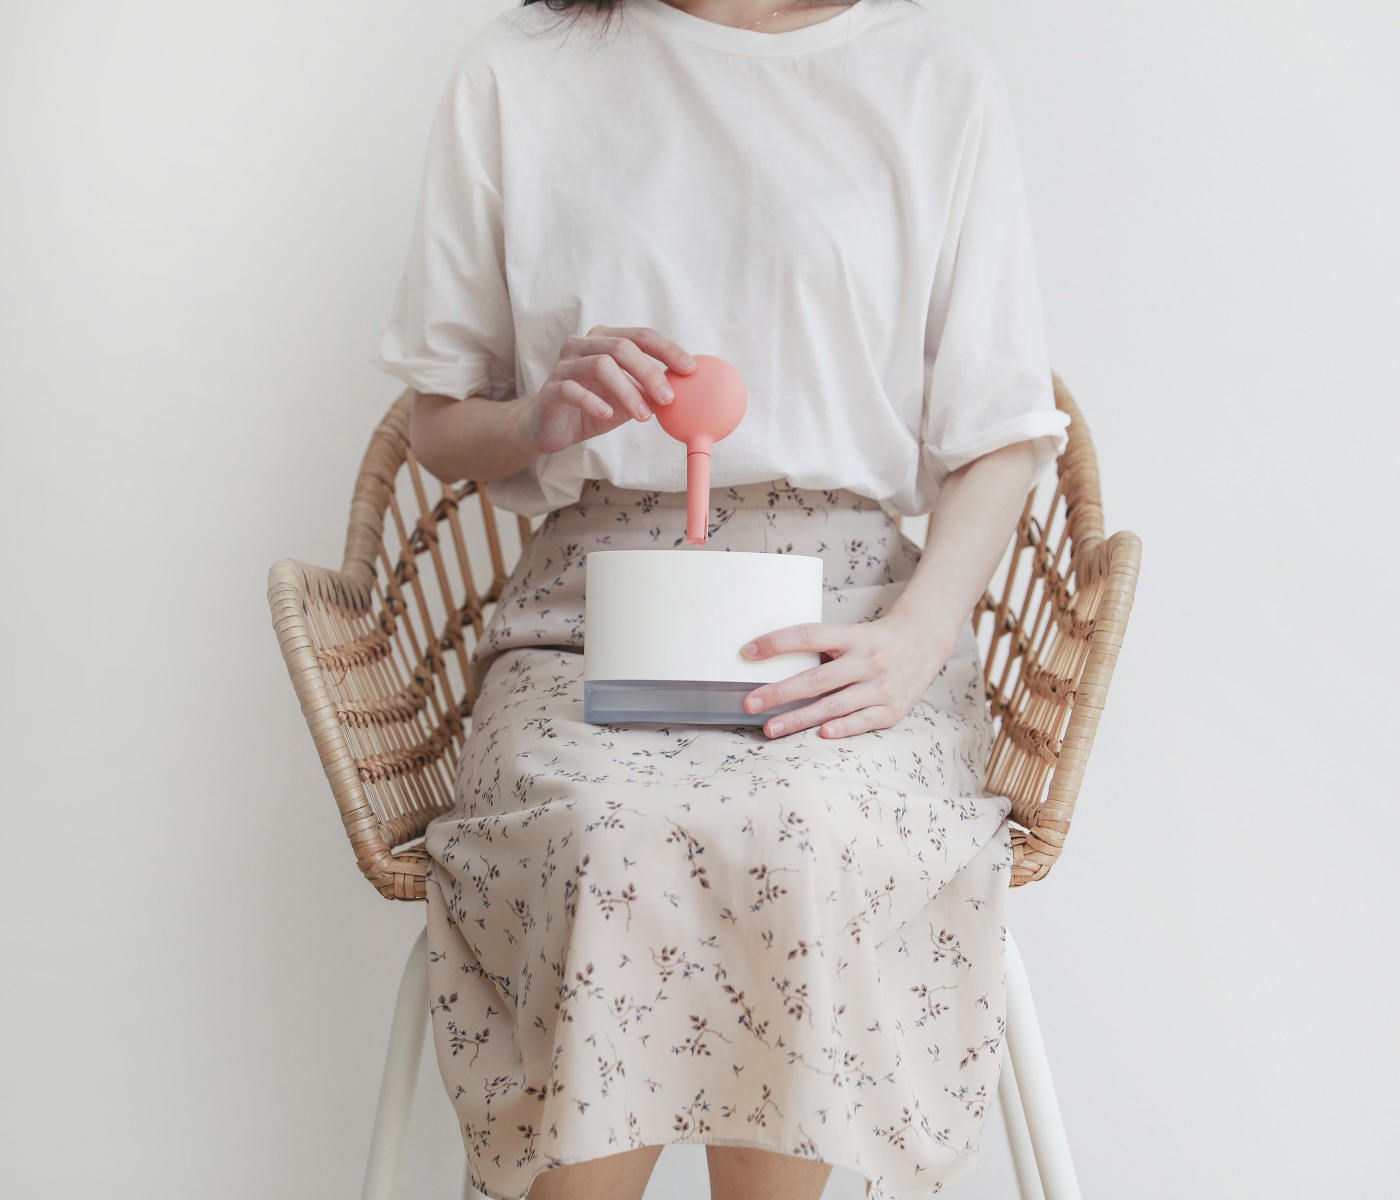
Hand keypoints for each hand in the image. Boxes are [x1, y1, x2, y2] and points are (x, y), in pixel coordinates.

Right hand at [519, 325, 697, 454]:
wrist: (548, 428)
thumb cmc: (591, 408)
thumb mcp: (626, 399)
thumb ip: (648, 391)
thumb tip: (682, 392)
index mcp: (603, 340)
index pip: (640, 336)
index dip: (667, 349)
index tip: (689, 368)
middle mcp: (582, 345)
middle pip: (621, 347)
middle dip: (649, 371)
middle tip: (668, 397)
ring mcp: (564, 365)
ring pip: (600, 366)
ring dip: (628, 391)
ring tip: (643, 416)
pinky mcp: (550, 390)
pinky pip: (573, 390)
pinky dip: (594, 402)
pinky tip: (608, 414)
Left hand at [739, 612, 954, 739]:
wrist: (924, 643)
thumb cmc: (875, 640)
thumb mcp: (851, 634)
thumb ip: (822, 649)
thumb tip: (772, 665)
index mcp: (853, 636)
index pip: (809, 636)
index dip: (777, 643)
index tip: (748, 653)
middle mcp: (868, 661)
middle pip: (817, 679)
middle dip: (779, 693)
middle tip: (750, 704)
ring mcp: (882, 687)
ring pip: (834, 706)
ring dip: (799, 719)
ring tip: (771, 728)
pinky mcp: (893, 710)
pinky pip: (862, 722)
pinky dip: (841, 729)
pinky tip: (820, 734)